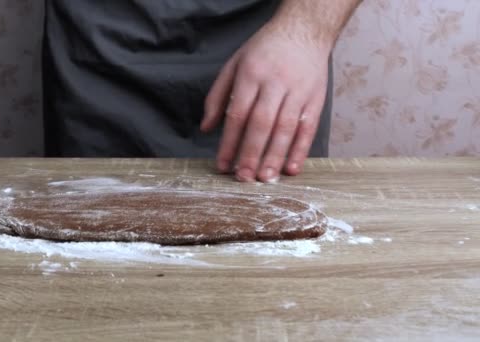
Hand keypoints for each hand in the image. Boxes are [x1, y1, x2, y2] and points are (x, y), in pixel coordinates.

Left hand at [201, 19, 330, 181]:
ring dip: (275, 156)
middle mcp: (275, 83)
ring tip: (265, 178)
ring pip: (286, 128)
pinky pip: (309, 128)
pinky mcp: (316, 99)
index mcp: (251, 75)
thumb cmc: (264, 50)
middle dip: (251, 153)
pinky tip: (292, 168)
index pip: (237, 114)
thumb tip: (206, 128)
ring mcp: (298, 91)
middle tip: (243, 177)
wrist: (304, 29)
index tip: (222, 164)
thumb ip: (218, 96)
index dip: (229, 142)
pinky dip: (301, 149)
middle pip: (261, 123)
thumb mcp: (234, 65)